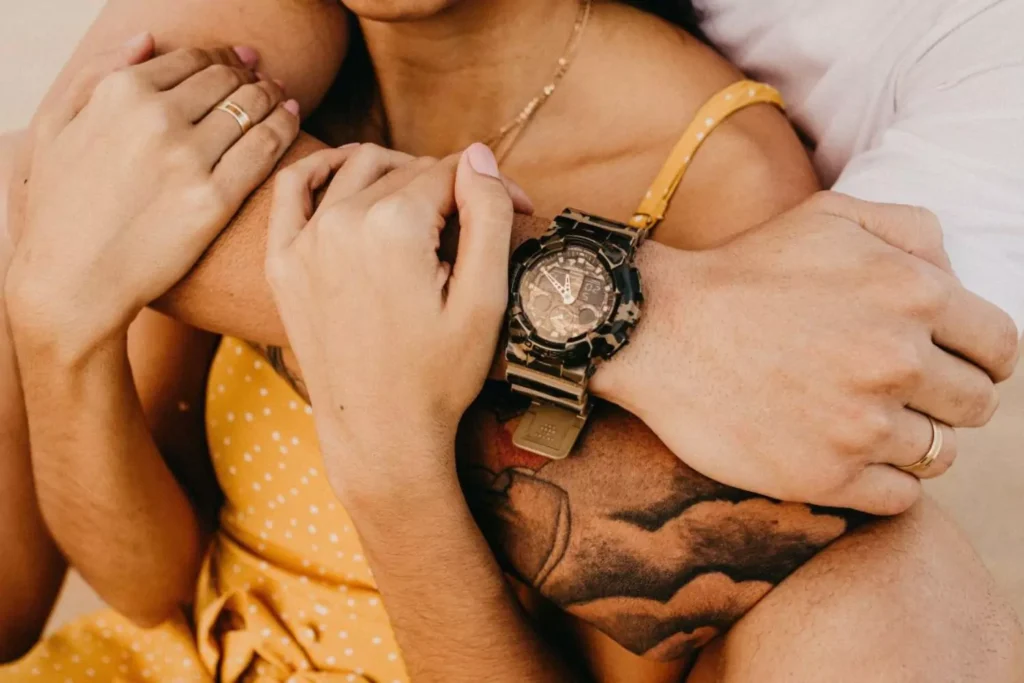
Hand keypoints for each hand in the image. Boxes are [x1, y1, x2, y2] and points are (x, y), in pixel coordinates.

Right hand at [5, 35, 299, 359]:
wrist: (73, 281)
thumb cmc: (61, 207)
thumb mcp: (56, 128)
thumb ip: (97, 75)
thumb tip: (146, 41)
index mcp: (120, 94)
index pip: (190, 60)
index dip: (221, 58)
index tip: (237, 63)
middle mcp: (157, 118)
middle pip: (225, 80)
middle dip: (249, 75)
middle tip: (265, 80)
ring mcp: (188, 159)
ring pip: (250, 109)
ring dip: (271, 96)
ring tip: (280, 98)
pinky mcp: (214, 199)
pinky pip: (264, 149)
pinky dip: (284, 127)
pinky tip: (291, 119)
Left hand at [265, 143, 531, 502]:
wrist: (380, 434)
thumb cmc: (439, 375)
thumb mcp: (484, 300)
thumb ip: (486, 215)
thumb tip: (478, 155)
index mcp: (394, 227)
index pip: (449, 172)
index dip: (489, 186)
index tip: (518, 207)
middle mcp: (341, 222)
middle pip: (406, 170)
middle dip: (449, 185)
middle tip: (479, 220)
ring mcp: (304, 241)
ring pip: (357, 169)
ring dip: (397, 172)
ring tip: (428, 203)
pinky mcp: (283, 263)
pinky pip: (293, 189)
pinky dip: (321, 169)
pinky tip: (347, 172)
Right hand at [597, 192, 1019, 514]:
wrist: (658, 331)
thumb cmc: (744, 271)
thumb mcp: (830, 216)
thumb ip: (913, 230)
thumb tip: (958, 275)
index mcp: (913, 294)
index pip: (1001, 349)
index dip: (979, 358)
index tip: (948, 365)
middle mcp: (897, 362)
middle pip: (975, 406)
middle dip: (944, 399)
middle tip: (894, 392)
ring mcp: (861, 425)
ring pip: (939, 454)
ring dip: (911, 440)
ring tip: (861, 422)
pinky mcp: (824, 476)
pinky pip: (899, 497)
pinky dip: (882, 480)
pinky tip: (844, 454)